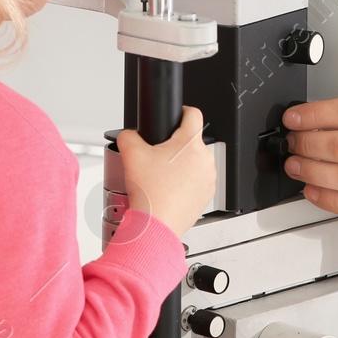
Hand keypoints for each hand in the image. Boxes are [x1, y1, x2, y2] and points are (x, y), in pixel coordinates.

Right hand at [116, 106, 215, 238]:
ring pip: (194, 161)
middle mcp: (205, 159)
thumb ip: (128, 135)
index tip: (176, 115)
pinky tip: (170, 188)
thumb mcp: (131, 155)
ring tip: (162, 176)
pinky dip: (185, 181)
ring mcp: (209, 178)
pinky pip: (197, 179)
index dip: (181, 111)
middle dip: (174, 146)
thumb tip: (129, 134)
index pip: (193, 114)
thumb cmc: (150, 194)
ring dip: (181, 164)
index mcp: (190, 144)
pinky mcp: (207, 193)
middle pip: (191, 141)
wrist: (156, 226)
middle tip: (157, 157)